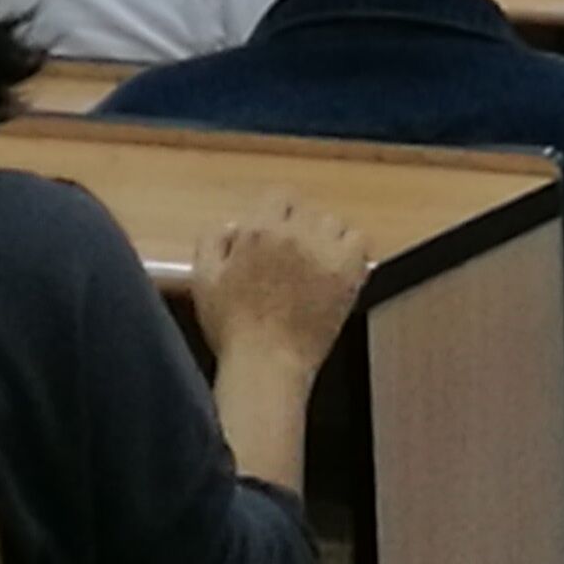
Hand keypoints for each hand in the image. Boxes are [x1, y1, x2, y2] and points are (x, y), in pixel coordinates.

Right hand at [193, 193, 367, 375]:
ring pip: (333, 222)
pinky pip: (359, 241)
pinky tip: (341, 267)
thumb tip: (231, 226)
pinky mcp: (346, 275)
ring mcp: (323, 254)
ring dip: (326, 237)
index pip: (279, 197)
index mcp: (259, 232)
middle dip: (300, 227)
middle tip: (294, 254)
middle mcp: (294, 235)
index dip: (278, 214)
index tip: (277, 231)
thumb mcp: (203, 279)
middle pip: (307, 210)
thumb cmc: (234, 330)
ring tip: (317, 261)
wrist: (267, 365)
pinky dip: (352, 249)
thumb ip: (212, 241)